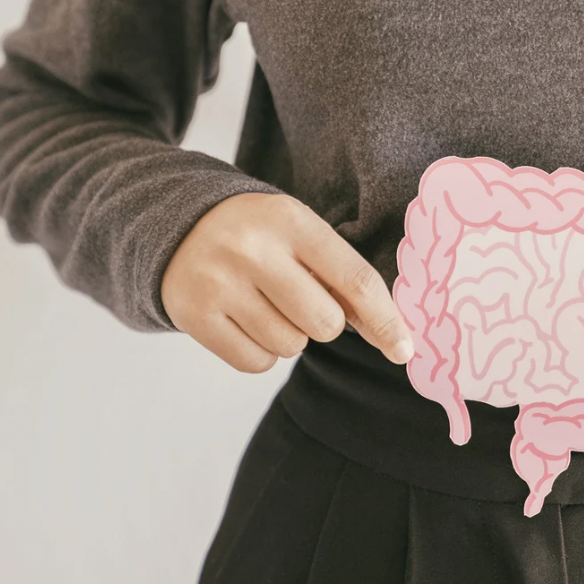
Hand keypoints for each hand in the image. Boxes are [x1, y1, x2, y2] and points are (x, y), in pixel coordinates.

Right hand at [161, 193, 413, 372]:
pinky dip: (262, 352)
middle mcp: (252, 249)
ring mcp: (219, 283)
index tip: (405, 350)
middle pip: (325, 323)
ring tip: (266, 303)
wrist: (178, 225)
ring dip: (291, 336)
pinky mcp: (194, 315)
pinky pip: (257, 362)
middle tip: (300, 299)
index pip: (354, 280)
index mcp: (291, 220)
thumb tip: (392, 337)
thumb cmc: (260, 236)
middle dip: (324, 322)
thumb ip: (343, 278)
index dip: (386, 320)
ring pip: (291, 346)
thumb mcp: (301, 234)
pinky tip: (246, 321)